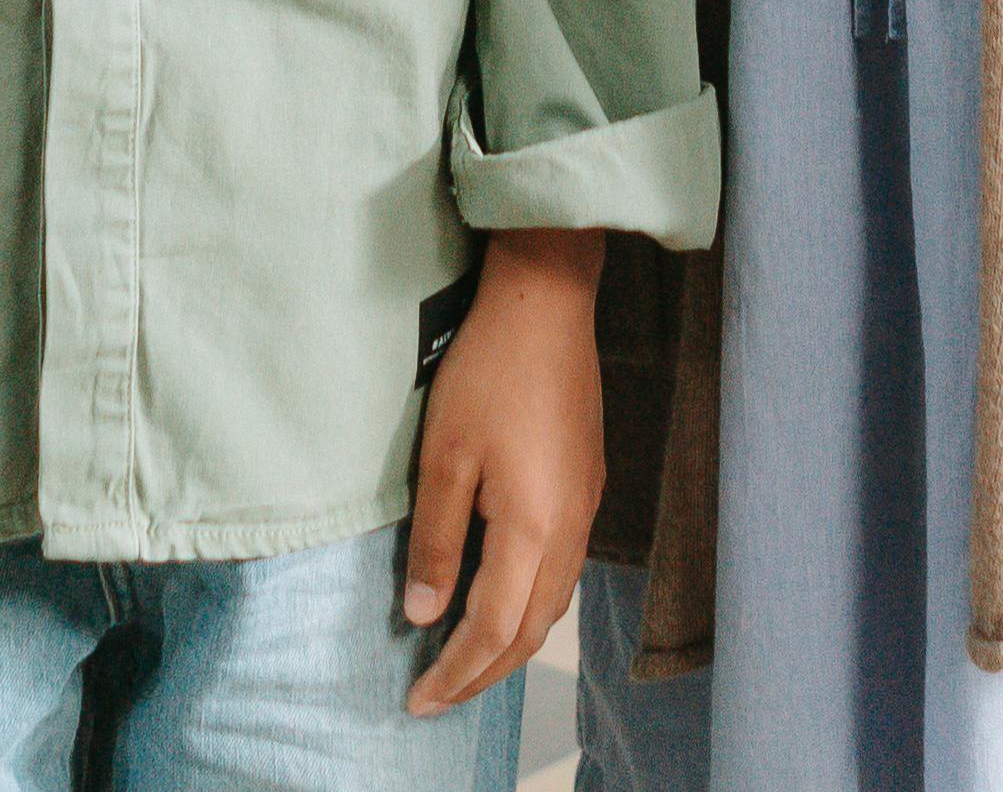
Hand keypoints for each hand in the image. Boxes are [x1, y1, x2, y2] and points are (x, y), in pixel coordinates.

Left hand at [398, 228, 604, 713]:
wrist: (546, 302)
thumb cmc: (487, 372)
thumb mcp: (443, 459)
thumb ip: (438, 543)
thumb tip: (426, 615)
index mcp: (535, 528)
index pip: (493, 628)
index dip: (455, 673)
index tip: (417, 701)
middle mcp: (571, 529)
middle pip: (532, 630)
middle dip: (485, 674)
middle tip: (438, 698)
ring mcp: (585, 506)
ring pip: (553, 604)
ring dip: (510, 644)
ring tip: (466, 663)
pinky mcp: (585, 483)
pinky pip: (562, 572)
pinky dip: (529, 606)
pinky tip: (502, 600)